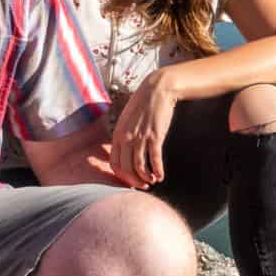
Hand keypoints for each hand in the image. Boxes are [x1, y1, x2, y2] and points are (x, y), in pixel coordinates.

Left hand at [110, 68, 190, 186]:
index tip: (130, 180)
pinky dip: (158, 170)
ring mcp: (140, 138)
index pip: (114, 163)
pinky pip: (154, 159)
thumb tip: (127, 147)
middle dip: (134, 181)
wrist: (157, 90)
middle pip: (126, 168)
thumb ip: (125, 133)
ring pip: (139, 167)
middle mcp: (126, 138)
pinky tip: (161, 176)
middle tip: (142, 186)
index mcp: (117, 134)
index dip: (122, 176)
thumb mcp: (127, 118)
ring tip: (152, 181)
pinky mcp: (154, 136)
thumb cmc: (143, 103)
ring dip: (146, 178)